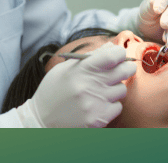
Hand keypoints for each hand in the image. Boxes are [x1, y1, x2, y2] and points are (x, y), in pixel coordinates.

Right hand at [16, 42, 135, 127]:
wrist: (41, 120)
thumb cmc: (54, 91)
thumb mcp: (65, 68)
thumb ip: (90, 57)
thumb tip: (112, 47)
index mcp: (81, 69)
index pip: (113, 55)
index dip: (120, 53)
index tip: (118, 55)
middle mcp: (89, 85)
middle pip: (125, 71)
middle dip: (126, 68)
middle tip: (123, 69)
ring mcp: (95, 103)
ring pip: (122, 90)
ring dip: (115, 89)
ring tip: (101, 91)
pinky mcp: (98, 119)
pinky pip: (118, 107)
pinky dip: (111, 105)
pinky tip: (98, 104)